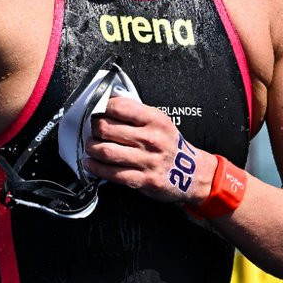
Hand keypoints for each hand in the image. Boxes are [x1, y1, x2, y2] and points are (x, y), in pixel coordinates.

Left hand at [85, 95, 212, 205]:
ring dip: (91, 148)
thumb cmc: (170, 145)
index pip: (119, 107)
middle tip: (91, 130)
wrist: (193, 174)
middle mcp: (150, 139)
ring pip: (105, 151)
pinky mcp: (143, 180)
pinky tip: (90, 163)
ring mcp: (146, 160)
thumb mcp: (160, 122)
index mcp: (155, 120)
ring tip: (90, 147)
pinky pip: (111, 173)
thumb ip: (136, 113)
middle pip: (106, 129)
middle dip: (93, 129)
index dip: (101, 107)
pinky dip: (95, 168)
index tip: (96, 111)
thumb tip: (107, 103)